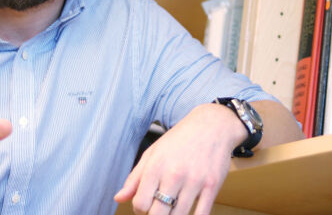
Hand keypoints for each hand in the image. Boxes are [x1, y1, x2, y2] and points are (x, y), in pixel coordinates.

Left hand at [113, 104, 245, 214]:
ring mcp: (195, 181)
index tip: (145, 206)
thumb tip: (118, 198)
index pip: (140, 203)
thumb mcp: (153, 153)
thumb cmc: (180, 139)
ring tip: (172, 209)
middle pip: (157, 214)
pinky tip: (188, 213)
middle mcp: (174, 174)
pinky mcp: (212, 186)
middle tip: (158, 209)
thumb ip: (134, 178)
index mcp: (156, 166)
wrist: (212, 125)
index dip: (140, 210)